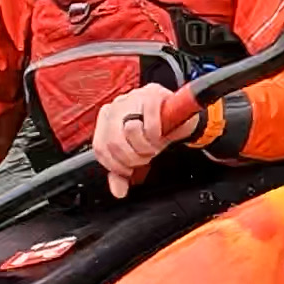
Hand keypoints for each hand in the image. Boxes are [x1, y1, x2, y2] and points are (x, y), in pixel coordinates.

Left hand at [93, 82, 196, 196]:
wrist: (182, 117)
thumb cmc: (158, 132)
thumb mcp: (138, 153)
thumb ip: (124, 171)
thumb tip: (118, 190)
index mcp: (107, 119)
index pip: (100, 147)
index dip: (116, 164)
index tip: (129, 169)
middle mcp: (117, 106)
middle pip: (114, 141)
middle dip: (133, 157)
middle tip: (145, 157)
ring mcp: (134, 97)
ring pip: (130, 129)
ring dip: (146, 144)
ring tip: (154, 145)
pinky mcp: (153, 93)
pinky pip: (150, 119)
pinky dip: (157, 132)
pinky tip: (161, 134)